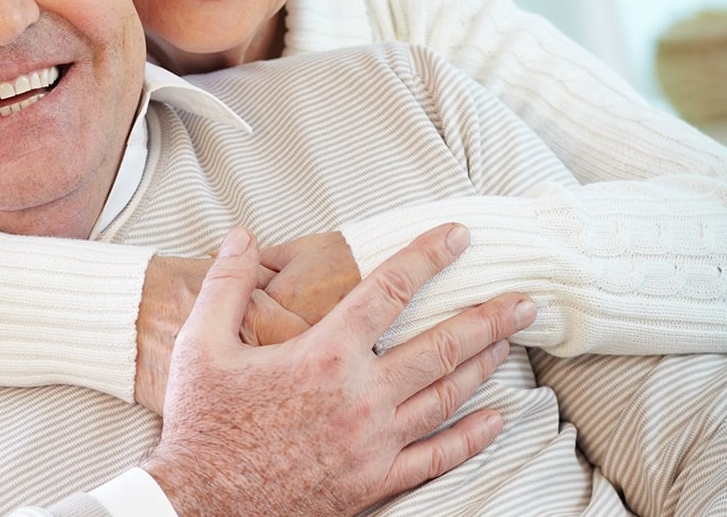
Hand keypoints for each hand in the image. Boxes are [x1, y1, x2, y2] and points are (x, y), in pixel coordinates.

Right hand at [141, 224, 536, 516]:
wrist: (201, 503)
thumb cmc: (203, 423)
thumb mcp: (201, 345)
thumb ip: (226, 284)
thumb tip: (242, 237)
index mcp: (324, 355)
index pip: (389, 291)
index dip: (428, 256)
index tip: (460, 236)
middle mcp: (360, 396)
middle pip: (440, 347)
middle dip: (488, 318)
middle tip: (524, 299)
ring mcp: (373, 443)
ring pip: (446, 397)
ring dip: (483, 366)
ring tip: (509, 342)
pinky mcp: (374, 481)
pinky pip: (436, 457)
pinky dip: (471, 437)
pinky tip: (494, 419)